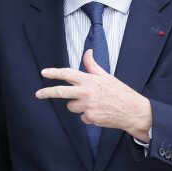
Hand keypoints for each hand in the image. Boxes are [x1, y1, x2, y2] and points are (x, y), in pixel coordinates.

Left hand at [35, 49, 151, 141]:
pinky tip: (99, 112)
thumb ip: (92, 66)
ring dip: (77, 105)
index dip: (54, 73)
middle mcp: (86, 92)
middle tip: (38, 94)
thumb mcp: (106, 76)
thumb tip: (87, 52)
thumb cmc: (120, 92)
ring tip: (92, 103)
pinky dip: (87, 115)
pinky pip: (81, 116)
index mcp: (90, 80)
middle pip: (61, 92)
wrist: (133, 111)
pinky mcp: (90, 118)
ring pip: (71, 106)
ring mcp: (87, 106)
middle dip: (47, 92)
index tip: (44, 72)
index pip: (68, 74)